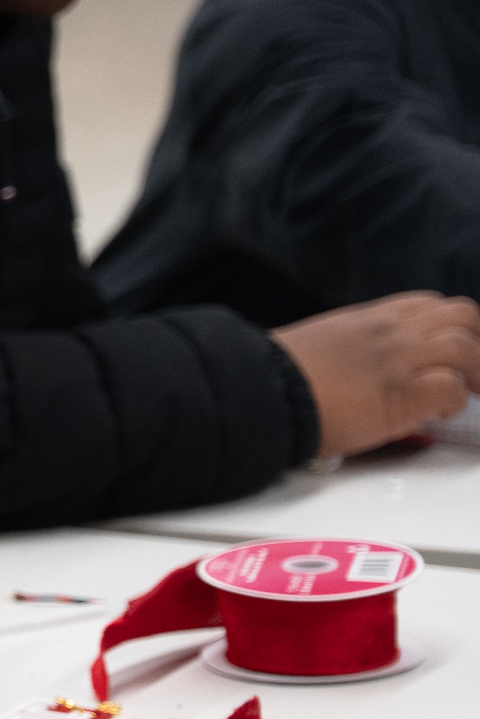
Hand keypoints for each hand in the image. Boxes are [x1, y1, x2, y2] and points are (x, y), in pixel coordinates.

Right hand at [274, 292, 479, 458]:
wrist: (260, 393)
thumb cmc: (275, 376)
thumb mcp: (316, 343)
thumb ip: (347, 347)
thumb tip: (352, 366)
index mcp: (368, 318)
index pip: (428, 304)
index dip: (449, 325)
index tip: (449, 348)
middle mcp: (390, 332)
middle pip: (462, 315)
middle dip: (476, 342)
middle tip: (473, 372)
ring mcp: (398, 360)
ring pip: (467, 346)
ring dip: (475, 372)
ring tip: (469, 394)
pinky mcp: (402, 396)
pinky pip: (452, 389)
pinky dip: (455, 402)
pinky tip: (438, 413)